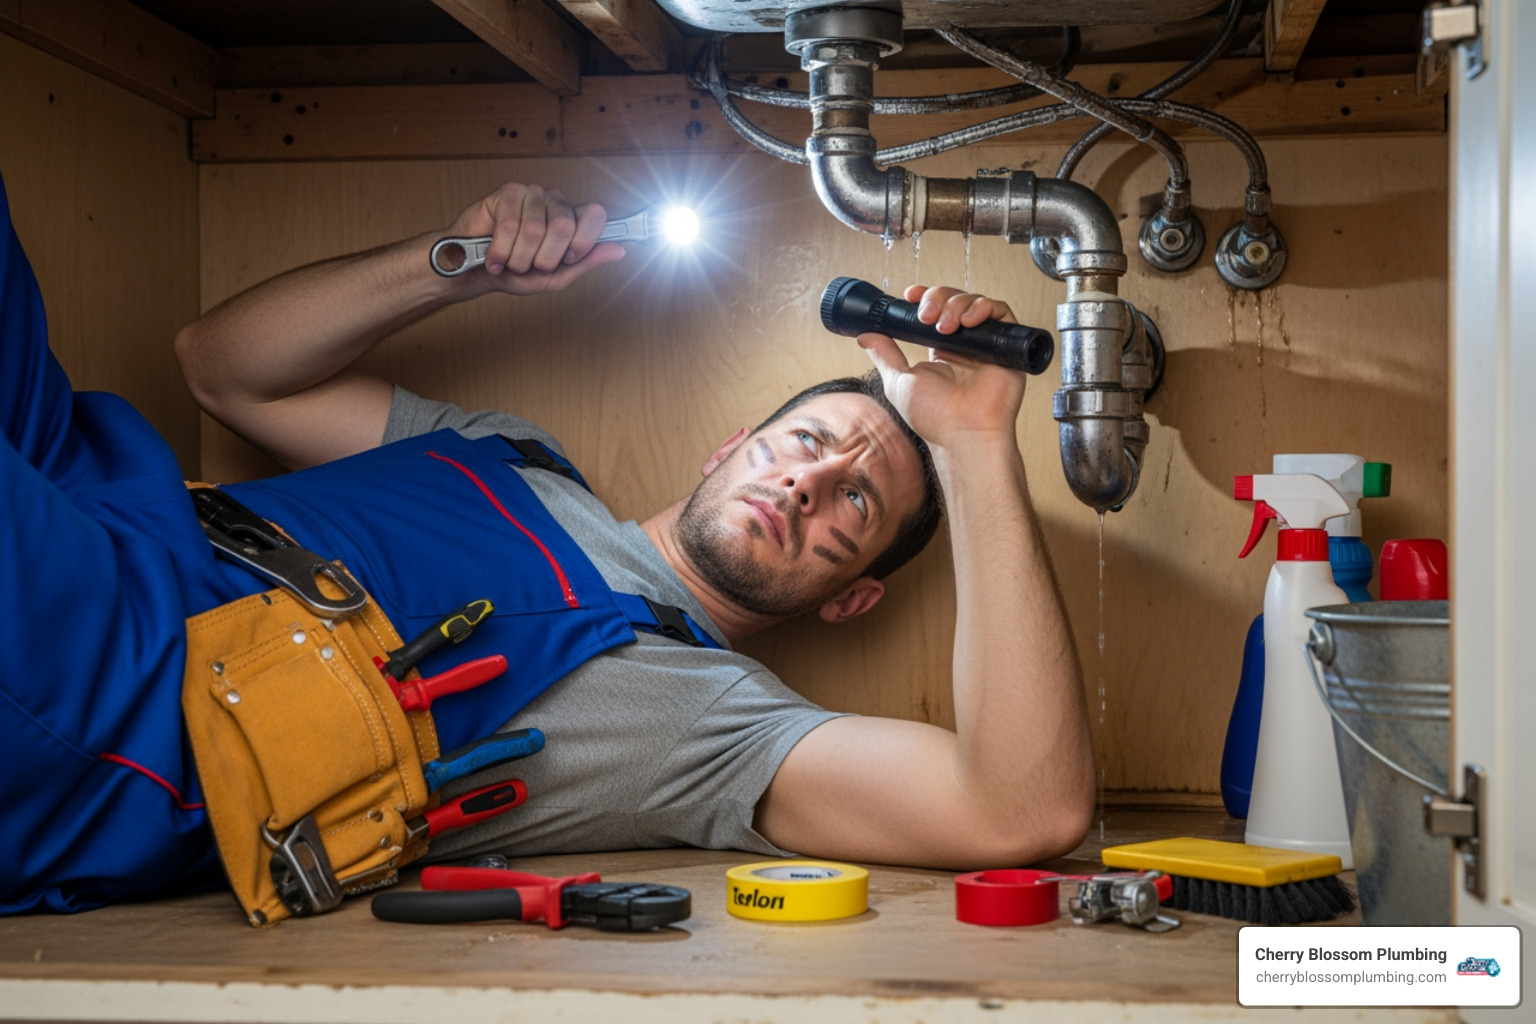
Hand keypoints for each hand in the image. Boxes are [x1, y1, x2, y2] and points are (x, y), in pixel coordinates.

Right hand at [447, 182, 624, 293]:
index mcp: (573, 220)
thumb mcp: (556, 276)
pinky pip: (509, 226)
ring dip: (518, 258)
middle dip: (545, 258)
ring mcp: (532, 194)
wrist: (476, 273)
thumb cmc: (516, 273)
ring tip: (510, 262)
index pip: (596, 215)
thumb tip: (619, 250)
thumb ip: (585, 262)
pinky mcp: (507, 192)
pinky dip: (500, 251)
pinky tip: (494, 258)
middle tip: (531, 265)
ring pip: (534, 230)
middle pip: (564, 226)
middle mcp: (556, 202)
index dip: (584, 241)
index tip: (568, 259)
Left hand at [857, 285, 1027, 447]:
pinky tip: (968, 321)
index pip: (937, 311)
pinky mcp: (1006, 346)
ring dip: (957, 304)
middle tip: (927, 315)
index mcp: (943, 351)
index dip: (926, 297)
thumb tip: (866, 335)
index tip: (910, 295)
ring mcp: (986, 345)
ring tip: (946, 325)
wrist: (962, 433)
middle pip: (955, 301)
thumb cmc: (935, 418)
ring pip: (975, 302)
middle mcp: (965, 345)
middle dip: (938, 299)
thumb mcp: (899, 381)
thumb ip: (885, 355)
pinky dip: (984, 308)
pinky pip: (1001, 314)